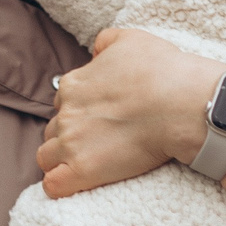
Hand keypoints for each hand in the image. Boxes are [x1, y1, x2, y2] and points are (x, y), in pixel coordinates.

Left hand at [38, 28, 218, 198]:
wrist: (179, 102)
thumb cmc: (161, 70)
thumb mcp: (130, 39)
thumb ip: (105, 42)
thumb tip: (95, 53)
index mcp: (74, 85)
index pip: (63, 103)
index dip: (81, 112)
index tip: (102, 118)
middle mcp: (67, 113)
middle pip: (54, 130)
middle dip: (70, 136)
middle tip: (100, 141)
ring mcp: (71, 143)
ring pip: (47, 157)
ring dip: (62, 161)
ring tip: (88, 164)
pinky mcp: (81, 170)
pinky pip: (53, 185)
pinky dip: (60, 185)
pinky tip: (76, 184)